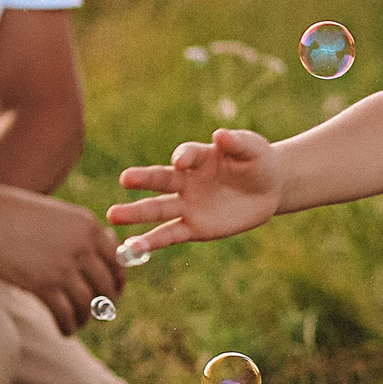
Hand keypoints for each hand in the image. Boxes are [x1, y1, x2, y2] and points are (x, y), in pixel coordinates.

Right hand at [0, 185, 122, 335]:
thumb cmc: (17, 213)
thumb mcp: (59, 216)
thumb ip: (82, 235)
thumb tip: (102, 258)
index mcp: (90, 227)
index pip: (117, 261)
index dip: (118, 281)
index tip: (115, 293)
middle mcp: (83, 247)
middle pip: (105, 285)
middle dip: (105, 303)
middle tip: (99, 313)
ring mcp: (64, 267)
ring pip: (87, 303)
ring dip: (84, 318)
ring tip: (78, 324)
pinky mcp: (44, 284)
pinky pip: (65, 313)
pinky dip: (68, 326)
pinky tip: (64, 331)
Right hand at [107, 129, 285, 260]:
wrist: (269, 188)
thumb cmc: (258, 162)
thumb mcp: (253, 149)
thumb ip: (238, 143)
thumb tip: (220, 135)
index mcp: (200, 157)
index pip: (187, 155)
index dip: (184, 157)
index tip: (180, 161)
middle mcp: (187, 180)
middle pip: (162, 180)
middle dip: (144, 179)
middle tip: (125, 178)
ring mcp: (187, 205)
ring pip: (158, 209)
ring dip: (136, 213)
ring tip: (113, 216)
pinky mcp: (193, 228)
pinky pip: (169, 235)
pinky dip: (151, 242)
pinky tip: (131, 249)